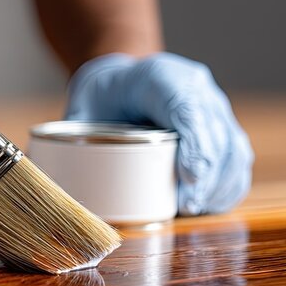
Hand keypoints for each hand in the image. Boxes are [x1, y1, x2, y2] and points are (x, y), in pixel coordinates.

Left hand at [65, 53, 253, 215]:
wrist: (123, 79)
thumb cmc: (101, 98)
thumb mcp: (80, 108)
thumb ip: (68, 138)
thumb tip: (48, 182)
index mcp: (159, 76)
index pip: (184, 105)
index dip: (194, 142)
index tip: (189, 177)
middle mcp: (194, 87)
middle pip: (214, 129)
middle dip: (206, 172)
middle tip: (188, 205)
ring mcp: (213, 106)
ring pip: (232, 146)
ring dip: (220, 183)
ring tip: (198, 210)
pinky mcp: (222, 127)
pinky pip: (236, 157)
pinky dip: (229, 184)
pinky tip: (213, 205)